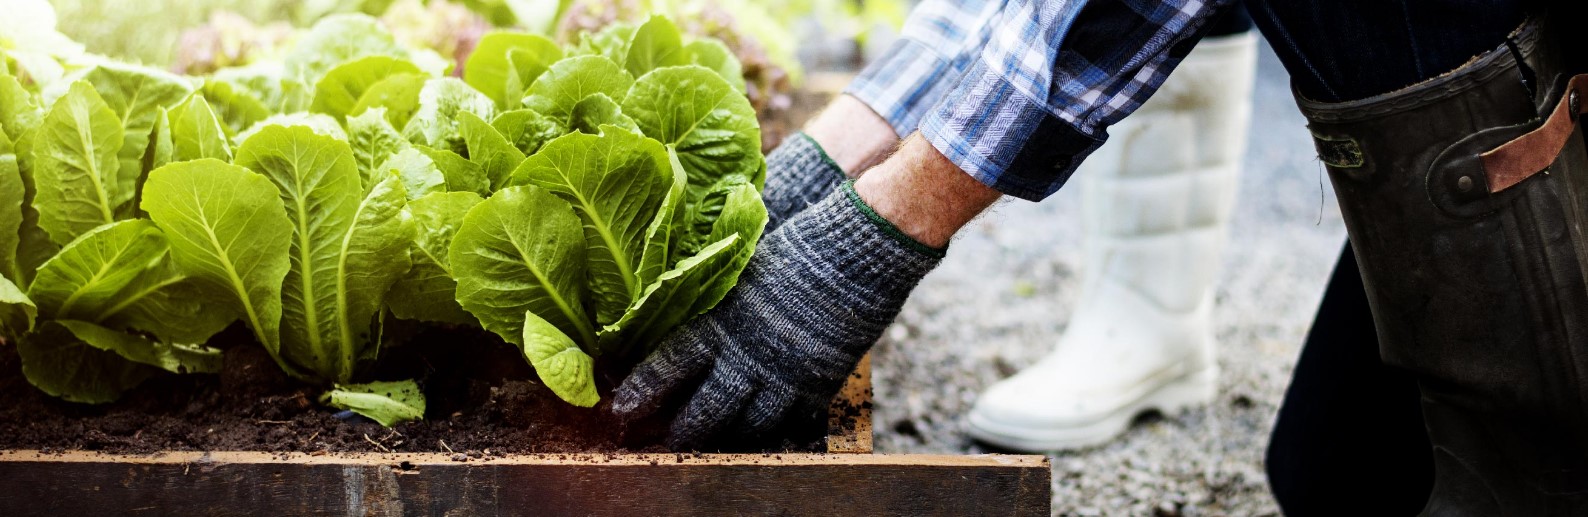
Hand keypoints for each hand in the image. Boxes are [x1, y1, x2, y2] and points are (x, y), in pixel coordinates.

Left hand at [611, 182, 942, 449]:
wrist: (855, 249)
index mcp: (714, 326)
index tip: (619, 411)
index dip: (639, 395)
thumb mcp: (734, 258)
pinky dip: (777, 440)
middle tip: (660, 444)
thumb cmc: (791, 240)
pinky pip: (792, 429)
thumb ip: (703, 284)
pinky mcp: (817, 387)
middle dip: (677, 434)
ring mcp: (781, 379)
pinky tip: (768, 445)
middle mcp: (742, 361)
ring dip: (723, 443)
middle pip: (700, 414)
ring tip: (709, 452)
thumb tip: (667, 291)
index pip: (664, 371)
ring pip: (744, 430)